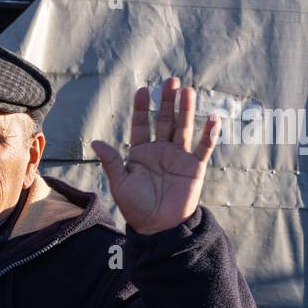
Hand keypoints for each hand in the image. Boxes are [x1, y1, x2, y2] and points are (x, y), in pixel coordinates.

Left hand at [90, 77, 220, 234]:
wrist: (158, 227)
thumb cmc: (136, 207)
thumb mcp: (120, 184)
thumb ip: (111, 162)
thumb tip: (95, 142)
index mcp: (140, 153)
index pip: (141, 124)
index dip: (142, 108)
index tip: (143, 90)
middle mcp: (160, 151)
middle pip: (164, 120)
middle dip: (167, 101)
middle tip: (170, 80)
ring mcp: (179, 157)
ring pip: (183, 128)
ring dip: (185, 110)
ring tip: (187, 90)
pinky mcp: (195, 167)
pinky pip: (204, 147)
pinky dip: (209, 133)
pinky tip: (212, 117)